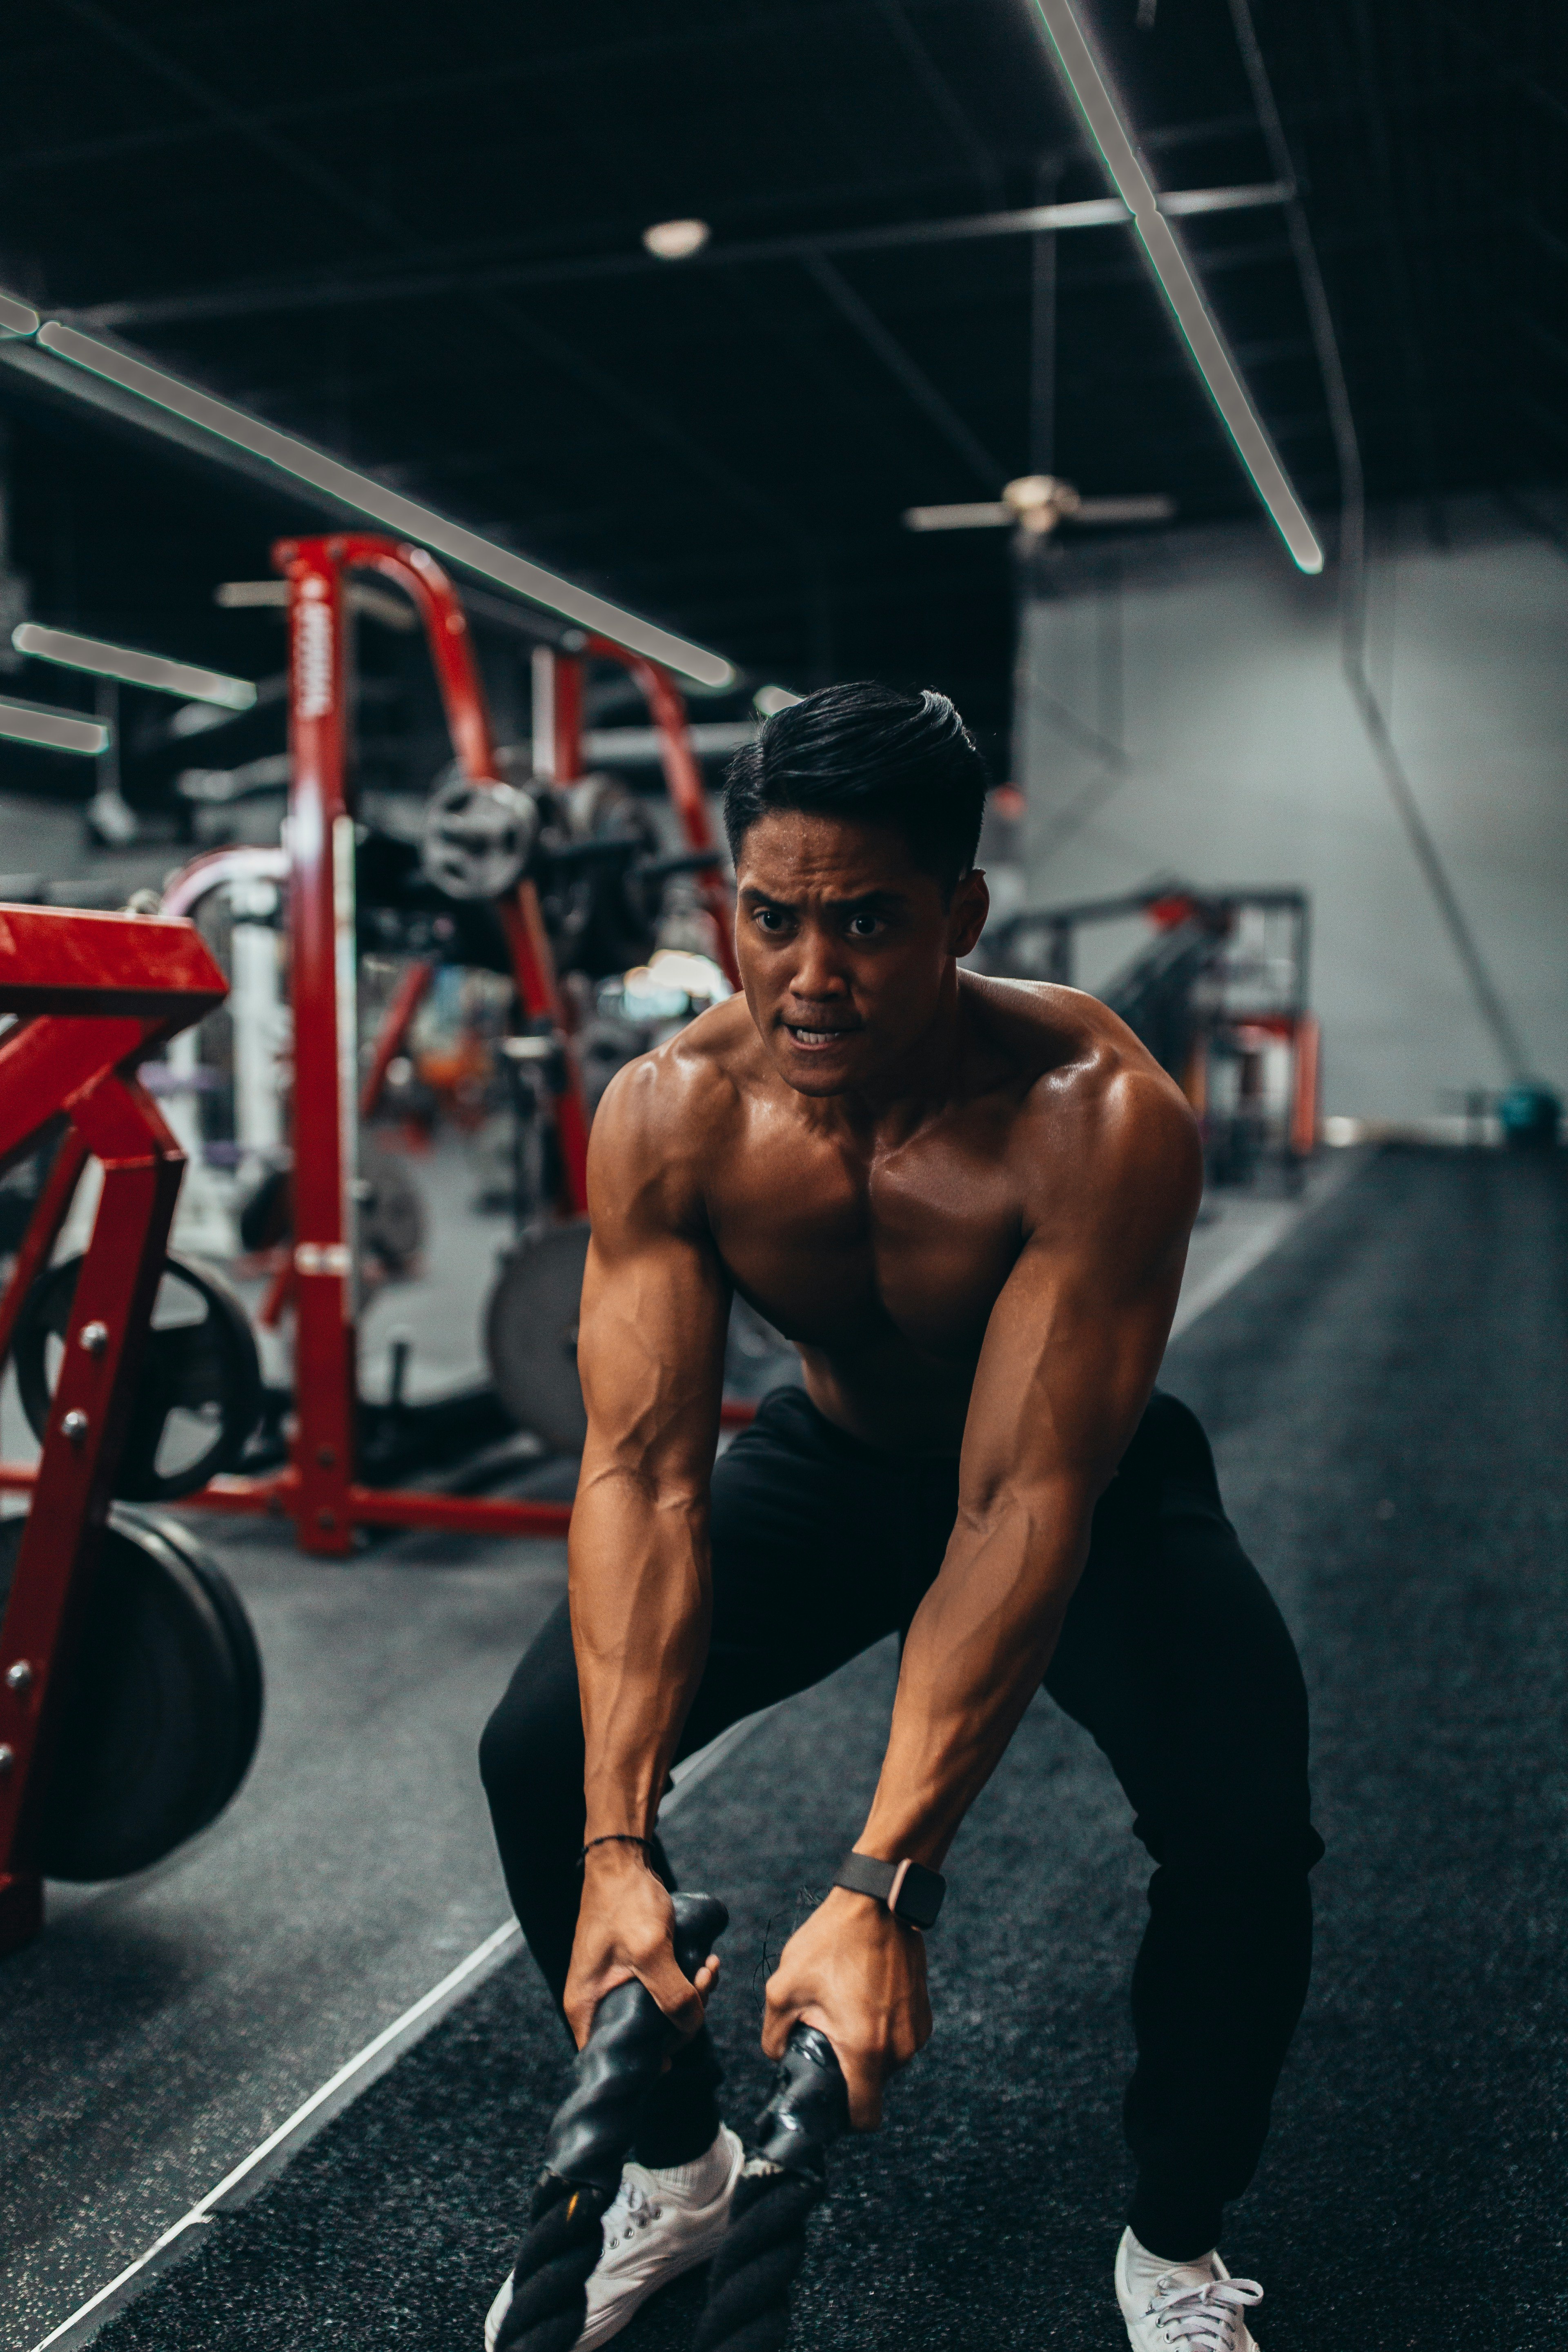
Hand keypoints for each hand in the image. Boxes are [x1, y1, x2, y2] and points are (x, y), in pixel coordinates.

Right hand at [564, 1844, 720, 2050]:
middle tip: (704, 1982)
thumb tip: (692, 2025)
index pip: (615, 2058)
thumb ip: (672, 1994)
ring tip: (709, 1966)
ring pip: (660, 2013)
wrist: (622, 1861)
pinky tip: (706, 1963)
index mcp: (587, 2008)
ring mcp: (614, 1987)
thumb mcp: (651, 1949)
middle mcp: (596, 2003)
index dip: (650, 2060)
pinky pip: (663, 1992)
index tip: (681, 2034)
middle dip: (683, 2017)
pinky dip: (687, 1982)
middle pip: (646, 2037)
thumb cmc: (626, 1902)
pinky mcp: (633, 1972)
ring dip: (692, 1995)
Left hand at [762, 1884, 930, 2128]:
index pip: (864, 2118)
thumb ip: (773, 2036)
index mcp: (865, 2050)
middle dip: (849, 2075)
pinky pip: (900, 2040)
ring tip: (843, 2012)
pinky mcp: (924, 2013)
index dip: (842, 2120)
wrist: (877, 1902)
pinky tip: (862, 2001)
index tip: (826, 2099)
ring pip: (887, 2064)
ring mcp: (917, 2031)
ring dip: (865, 2051)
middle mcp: (900, 2048)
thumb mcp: (784, 1988)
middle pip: (873, 2088)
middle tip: (825, 2039)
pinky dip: (881, 2032)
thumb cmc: (830, 1942)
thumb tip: (777, 2058)